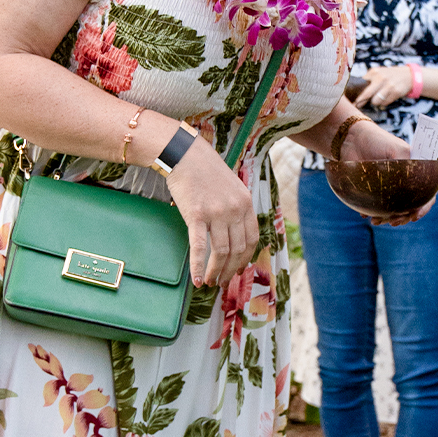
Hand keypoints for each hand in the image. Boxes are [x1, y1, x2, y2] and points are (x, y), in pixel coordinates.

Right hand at [164, 136, 258, 287]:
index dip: (246, 258)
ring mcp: (217, 212)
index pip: (252, 238)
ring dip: (216, 272)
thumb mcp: (231, 187)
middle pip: (238, 249)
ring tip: (210, 282)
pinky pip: (200, 248)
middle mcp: (235, 209)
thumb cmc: (205, 171)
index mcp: (246, 202)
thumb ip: (235, 208)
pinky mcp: (196, 215)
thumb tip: (233, 233)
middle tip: (222, 281)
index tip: (239, 269)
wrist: (185, 154)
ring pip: (222, 252)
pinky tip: (197, 279)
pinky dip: (199, 267)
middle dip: (231, 269)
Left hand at [335, 119, 432, 226]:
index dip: (424, 206)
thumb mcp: (397, 150)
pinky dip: (373, 214)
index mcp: (416, 172)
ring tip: (376, 221)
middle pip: (411, 205)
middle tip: (394, 221)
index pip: (427, 193)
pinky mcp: (375, 191)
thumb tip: (413, 190)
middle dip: (404, 217)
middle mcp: (405, 182)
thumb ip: (408, 167)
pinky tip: (365, 215)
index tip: (414, 216)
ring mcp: (390, 188)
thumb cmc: (377, 140)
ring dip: (388, 218)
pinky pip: (378, 207)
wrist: (351, 139)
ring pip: (395, 209)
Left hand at [354, 65, 413, 107]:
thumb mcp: (378, 73)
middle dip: (361, 101)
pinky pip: (384, 103)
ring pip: (375, 101)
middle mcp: (381, 77)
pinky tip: (385, 99)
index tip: (352, 100)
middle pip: (366, 94)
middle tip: (357, 105)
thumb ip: (368, 80)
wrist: (408, 75)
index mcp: (374, 72)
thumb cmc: (389, 76)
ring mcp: (389, 85)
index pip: (360, 84)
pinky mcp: (395, 92)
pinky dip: (383, 104)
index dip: (355, 93)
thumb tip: (355, 93)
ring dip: (375, 103)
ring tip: (376, 100)